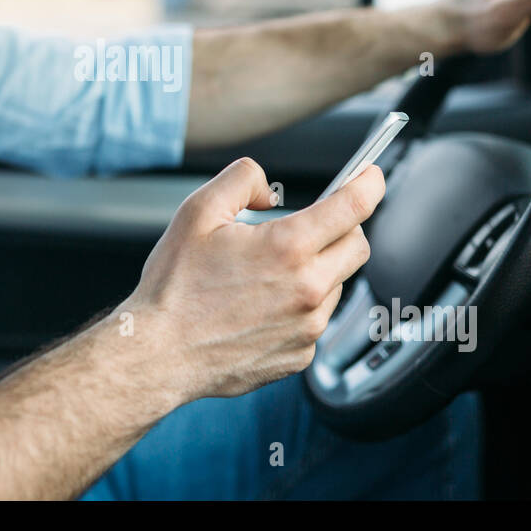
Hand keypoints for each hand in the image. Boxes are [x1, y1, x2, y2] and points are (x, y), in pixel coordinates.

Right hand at [126, 157, 383, 401]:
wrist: (159, 354)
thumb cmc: (174, 287)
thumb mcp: (197, 212)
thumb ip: (241, 180)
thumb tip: (270, 190)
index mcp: (287, 248)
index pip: (353, 207)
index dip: (369, 183)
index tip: (371, 175)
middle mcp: (307, 290)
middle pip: (357, 246)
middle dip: (342, 228)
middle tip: (309, 226)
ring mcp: (307, 327)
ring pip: (336, 284)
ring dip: (317, 270)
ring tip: (266, 274)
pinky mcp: (300, 355)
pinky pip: (315, 320)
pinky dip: (299, 307)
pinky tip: (260, 306)